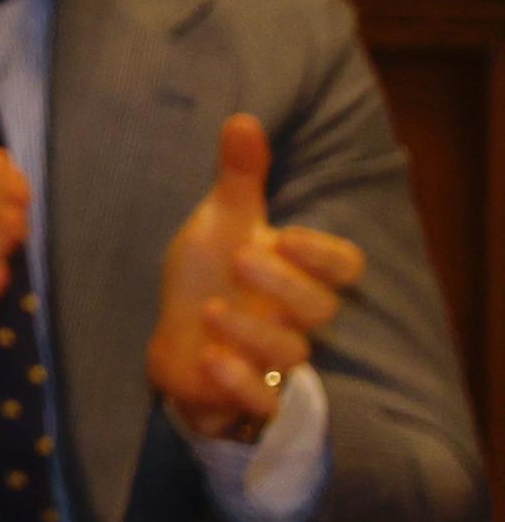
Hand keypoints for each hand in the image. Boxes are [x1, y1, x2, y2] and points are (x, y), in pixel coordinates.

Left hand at [145, 114, 365, 447]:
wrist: (176, 337)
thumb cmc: (210, 275)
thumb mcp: (219, 223)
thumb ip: (237, 178)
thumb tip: (242, 119)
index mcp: (297, 273)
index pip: (344, 267)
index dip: (324, 254)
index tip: (285, 234)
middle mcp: (294, 319)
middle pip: (322, 310)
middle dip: (287, 285)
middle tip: (241, 257)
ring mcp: (272, 360)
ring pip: (292, 355)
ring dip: (253, 331)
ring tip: (209, 308)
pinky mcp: (245, 395)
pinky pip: (263, 402)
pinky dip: (241, 384)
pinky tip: (210, 360)